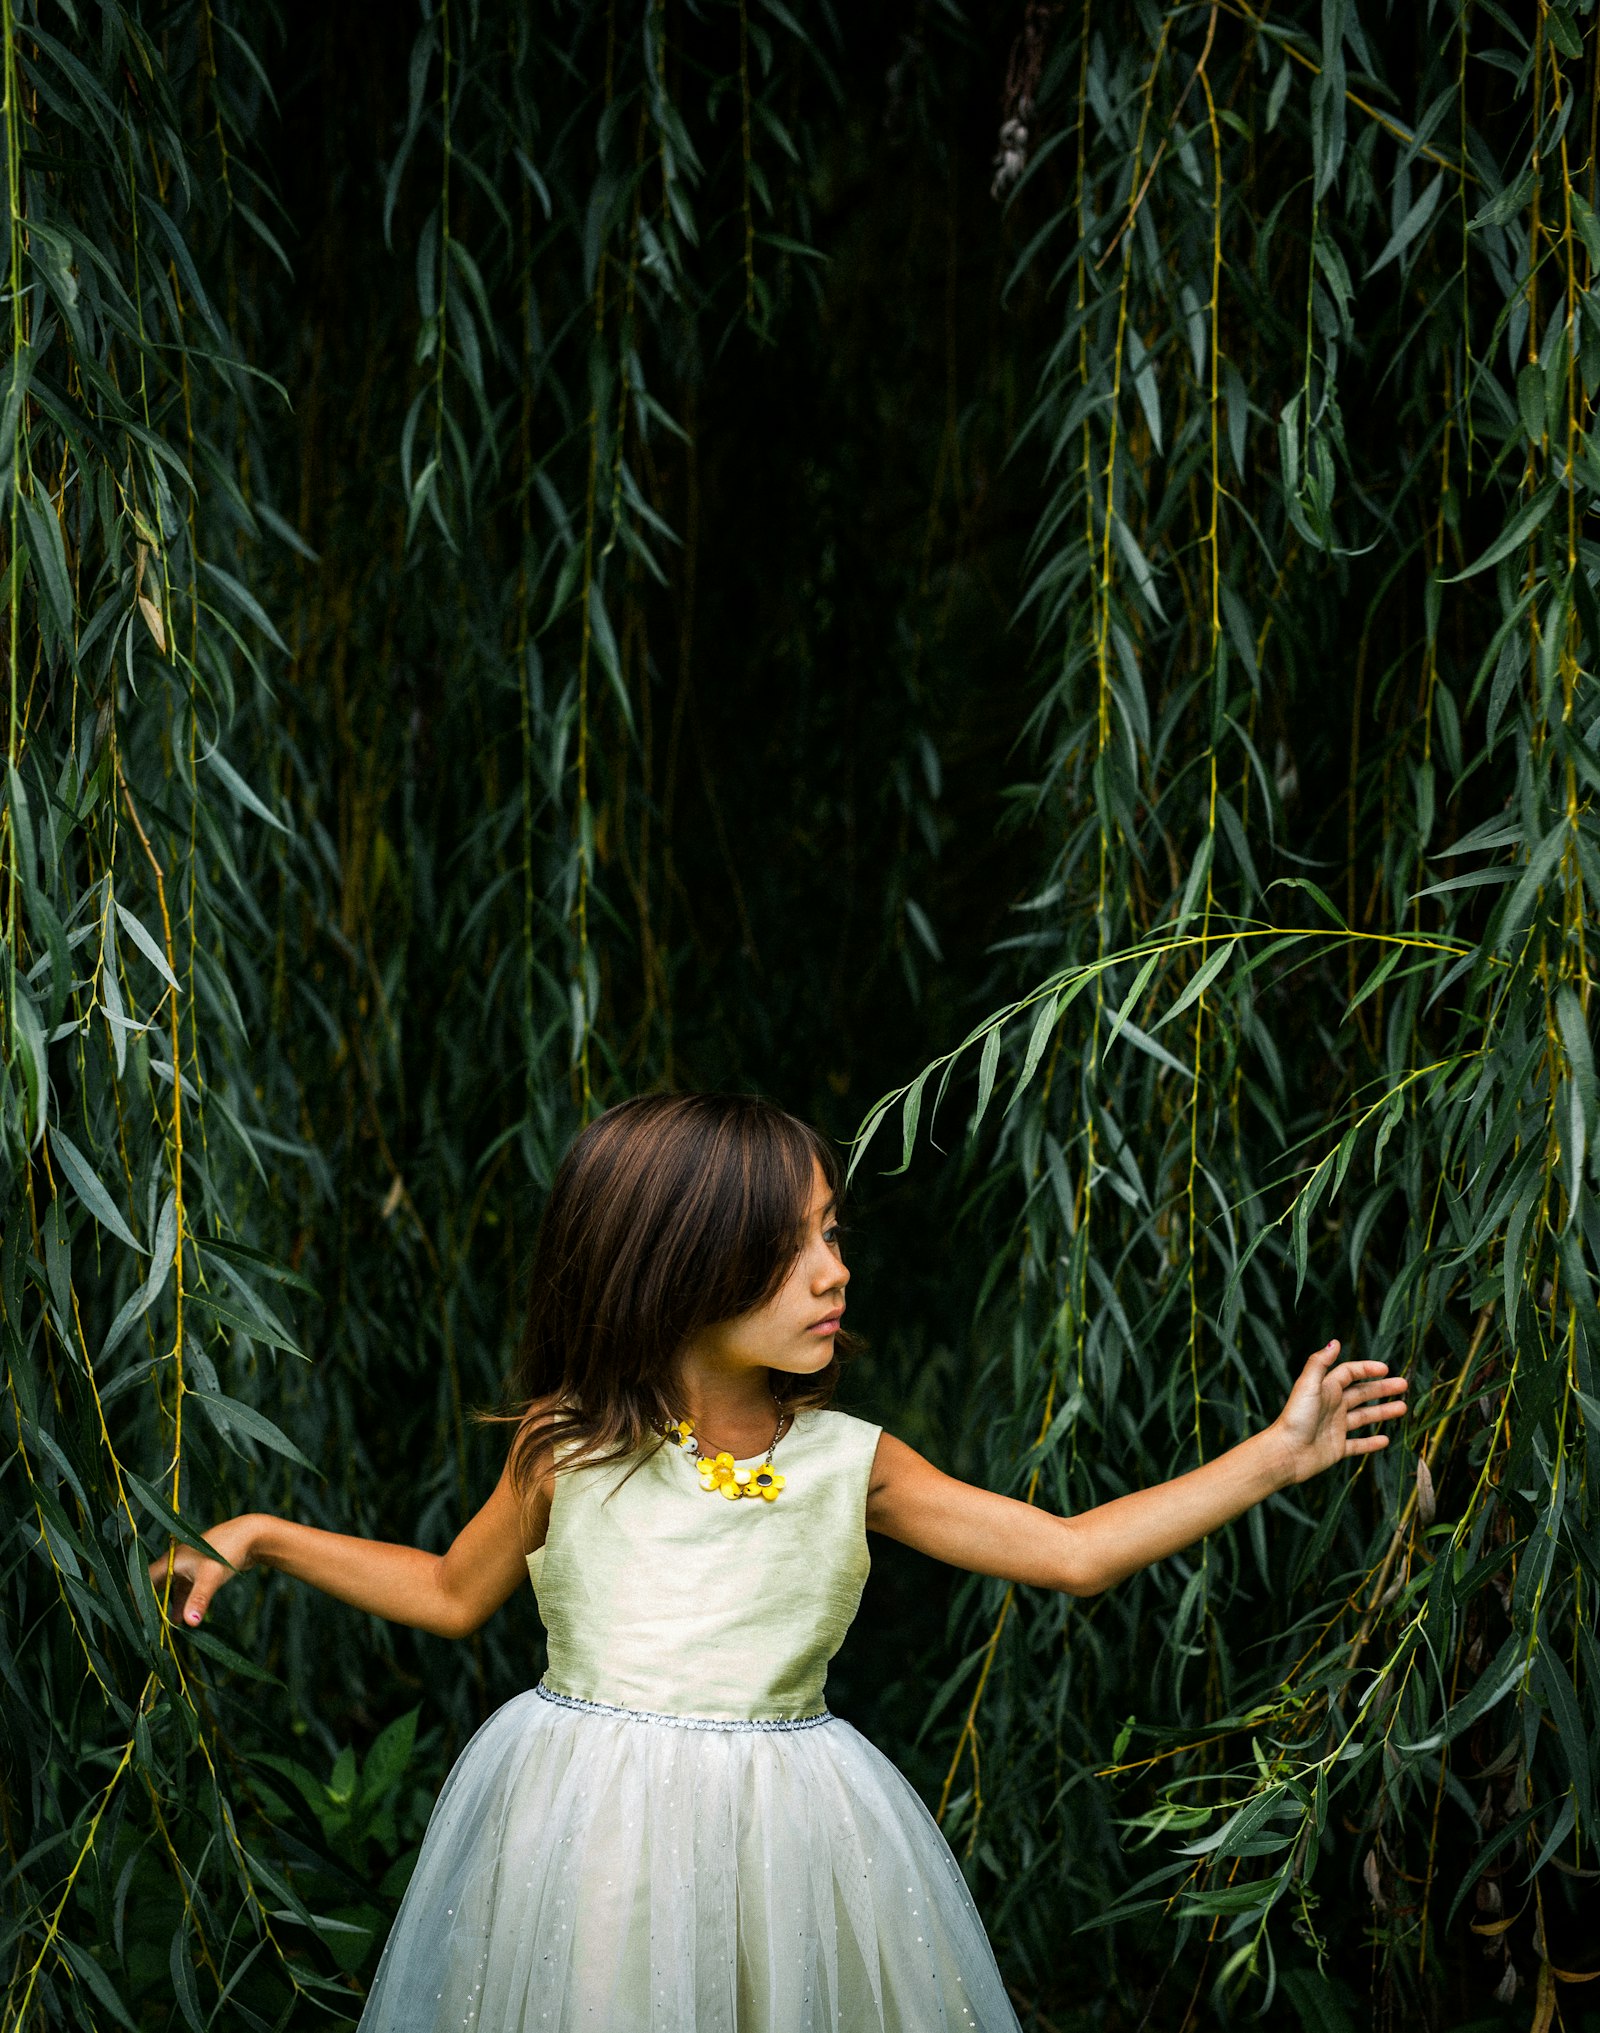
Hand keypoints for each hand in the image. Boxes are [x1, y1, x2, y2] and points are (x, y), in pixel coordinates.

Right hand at [147, 1514, 260, 1626]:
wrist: (252, 1536)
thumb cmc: (228, 1550)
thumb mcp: (211, 1576)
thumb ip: (198, 1599)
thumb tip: (190, 1623)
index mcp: (171, 1560)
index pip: (144, 1580)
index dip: (137, 1598)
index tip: (131, 1617)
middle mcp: (176, 1562)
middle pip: (155, 1586)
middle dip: (150, 1605)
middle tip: (145, 1626)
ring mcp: (188, 1566)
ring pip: (171, 1589)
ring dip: (167, 1606)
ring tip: (162, 1627)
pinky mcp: (200, 1570)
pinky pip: (184, 1589)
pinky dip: (182, 1602)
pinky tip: (181, 1619)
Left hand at [1268, 1339, 1408, 1485]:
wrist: (1285, 1453)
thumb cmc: (1295, 1418)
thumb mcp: (1307, 1385)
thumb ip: (1319, 1363)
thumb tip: (1335, 1342)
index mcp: (1325, 1389)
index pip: (1349, 1373)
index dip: (1367, 1369)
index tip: (1386, 1369)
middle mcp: (1331, 1406)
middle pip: (1361, 1394)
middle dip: (1382, 1389)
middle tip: (1403, 1385)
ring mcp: (1335, 1428)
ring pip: (1363, 1417)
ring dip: (1383, 1412)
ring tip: (1403, 1408)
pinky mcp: (1336, 1448)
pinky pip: (1358, 1444)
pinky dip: (1371, 1442)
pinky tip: (1386, 1440)